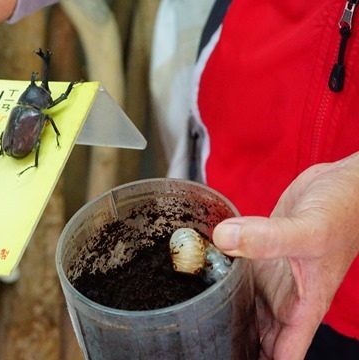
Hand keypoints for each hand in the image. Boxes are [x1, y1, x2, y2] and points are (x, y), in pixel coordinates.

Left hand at [212, 152, 358, 358]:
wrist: (342, 184)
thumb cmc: (343, 211)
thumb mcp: (308, 231)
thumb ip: (267, 238)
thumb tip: (224, 239)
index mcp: (302, 307)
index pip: (282, 355)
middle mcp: (284, 298)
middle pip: (256, 340)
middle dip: (232, 348)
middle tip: (197, 346)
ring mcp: (270, 278)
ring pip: (242, 311)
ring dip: (222, 318)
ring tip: (191, 323)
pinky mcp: (257, 256)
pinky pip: (234, 277)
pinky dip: (217, 283)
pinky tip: (195, 282)